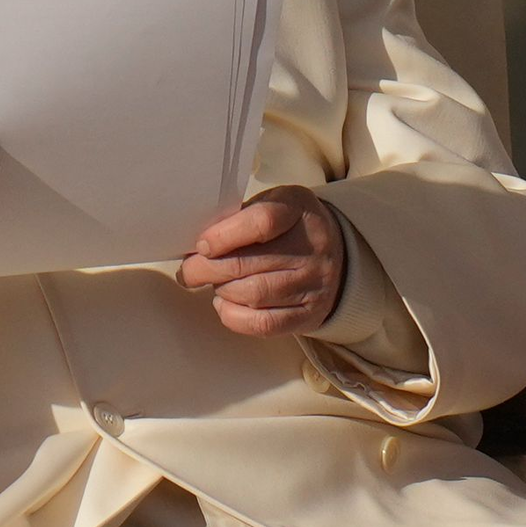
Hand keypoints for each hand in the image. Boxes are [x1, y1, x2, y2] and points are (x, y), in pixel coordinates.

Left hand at [176, 186, 344, 336]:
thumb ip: (240, 216)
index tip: (200, 244)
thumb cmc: (289, 224)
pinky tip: (224, 303)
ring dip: (221, 290)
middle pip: (249, 263)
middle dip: (207, 269)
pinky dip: (234, 317)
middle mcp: (311, 248)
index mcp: (298, 210)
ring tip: (210, 282)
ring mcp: (313, 284)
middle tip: (189, 270)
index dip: (223, 235)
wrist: (336, 253)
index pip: (261, 222)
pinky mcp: (309, 315)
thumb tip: (198, 241)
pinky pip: (264, 324)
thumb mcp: (271, 202)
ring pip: (254, 295)